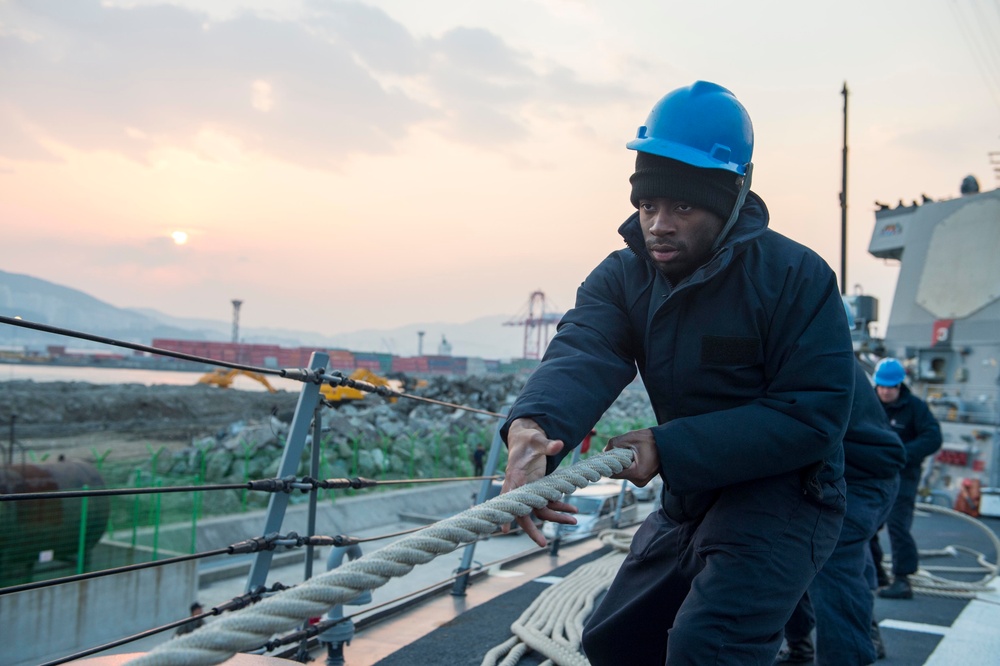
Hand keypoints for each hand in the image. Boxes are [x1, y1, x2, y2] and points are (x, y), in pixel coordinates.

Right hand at [501, 418, 577, 546]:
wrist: (528, 440)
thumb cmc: (529, 440)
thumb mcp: (537, 440)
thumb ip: (547, 444)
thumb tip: (559, 445)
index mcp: (515, 477)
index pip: (509, 499)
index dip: (508, 514)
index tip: (504, 530)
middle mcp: (521, 488)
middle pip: (523, 513)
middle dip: (532, 530)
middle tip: (542, 543)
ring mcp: (530, 491)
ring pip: (540, 511)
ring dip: (556, 517)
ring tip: (574, 521)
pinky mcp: (539, 490)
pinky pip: (548, 505)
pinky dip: (560, 508)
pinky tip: (573, 510)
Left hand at [605, 428, 660, 486]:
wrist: (666, 443)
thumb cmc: (649, 440)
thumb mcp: (629, 438)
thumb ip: (613, 444)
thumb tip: (604, 451)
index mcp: (637, 473)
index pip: (613, 473)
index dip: (606, 465)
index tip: (602, 457)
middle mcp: (640, 481)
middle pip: (618, 474)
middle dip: (615, 463)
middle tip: (618, 451)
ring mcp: (642, 482)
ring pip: (623, 474)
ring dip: (622, 465)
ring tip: (629, 453)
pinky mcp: (643, 480)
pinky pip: (629, 474)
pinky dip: (628, 466)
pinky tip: (633, 457)